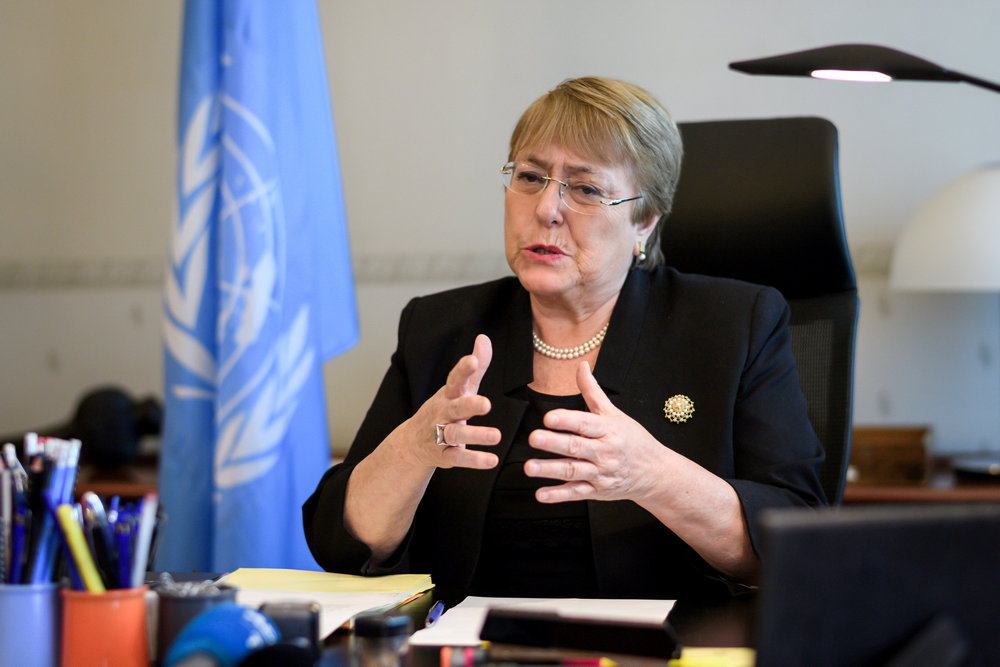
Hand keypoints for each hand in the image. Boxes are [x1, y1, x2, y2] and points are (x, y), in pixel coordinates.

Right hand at [407, 333, 500, 469]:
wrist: (412, 443)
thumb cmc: (443, 409)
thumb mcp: (458, 388)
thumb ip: (475, 366)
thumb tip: (484, 338)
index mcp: (448, 395)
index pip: (454, 380)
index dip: (463, 370)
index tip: (472, 360)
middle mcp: (442, 413)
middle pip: (454, 408)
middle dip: (468, 405)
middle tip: (486, 404)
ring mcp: (440, 435)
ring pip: (456, 434)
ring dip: (476, 435)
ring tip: (497, 436)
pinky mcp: (444, 455)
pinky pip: (458, 458)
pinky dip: (474, 460)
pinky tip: (492, 461)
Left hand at [524, 360, 665, 502]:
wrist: (655, 473)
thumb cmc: (633, 441)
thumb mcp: (615, 414)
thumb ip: (593, 391)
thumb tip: (581, 366)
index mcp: (608, 430)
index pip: (586, 423)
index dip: (567, 420)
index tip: (549, 417)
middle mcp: (605, 452)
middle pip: (577, 447)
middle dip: (555, 443)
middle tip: (534, 437)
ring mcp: (601, 473)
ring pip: (573, 471)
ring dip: (550, 470)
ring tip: (529, 467)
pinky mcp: (597, 492)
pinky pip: (576, 493)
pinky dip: (558, 495)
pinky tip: (541, 494)